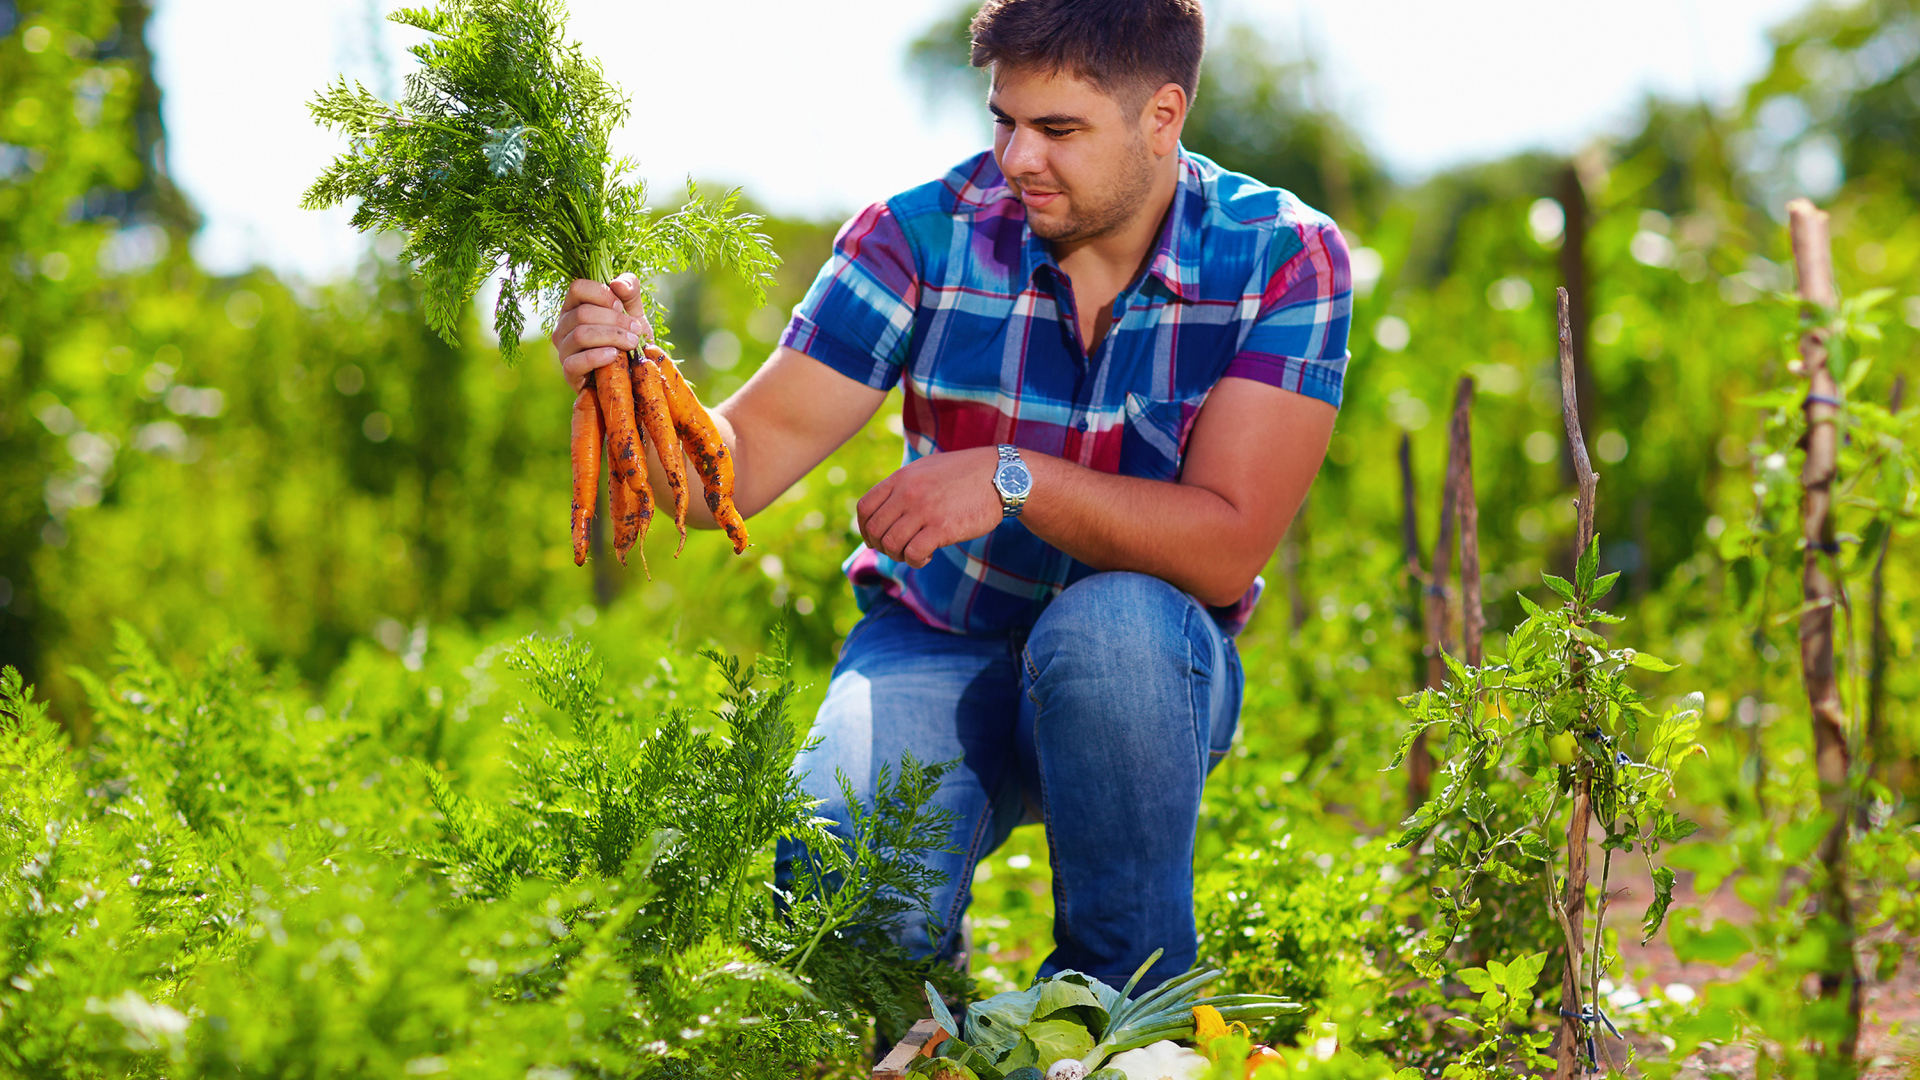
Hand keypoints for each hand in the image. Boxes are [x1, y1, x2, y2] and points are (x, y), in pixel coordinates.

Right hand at [553, 274, 653, 392]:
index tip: (621, 305)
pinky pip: (575, 362)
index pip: (577, 288)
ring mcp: (564, 350)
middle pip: (582, 314)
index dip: (602, 294)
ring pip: (580, 335)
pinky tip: (614, 356)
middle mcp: (564, 326)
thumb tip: (618, 284)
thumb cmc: (631, 339)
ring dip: (611, 337)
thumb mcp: (634, 311)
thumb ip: (630, 291)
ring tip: (632, 343)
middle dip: (615, 320)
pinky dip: (597, 357)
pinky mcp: (569, 373)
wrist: (635, 373)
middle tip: (636, 330)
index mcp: (575, 306)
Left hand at [856, 446, 1004, 567]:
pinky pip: (913, 553)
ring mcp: (924, 510)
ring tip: (915, 552)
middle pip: (875, 530)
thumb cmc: (965, 475)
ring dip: (899, 555)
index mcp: (901, 478)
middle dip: (882, 546)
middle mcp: (908, 493)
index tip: (876, 539)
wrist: (1002, 476)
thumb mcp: (927, 470)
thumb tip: (884, 507)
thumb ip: (904, 486)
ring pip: (891, 544)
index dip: (865, 529)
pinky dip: (916, 561)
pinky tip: (928, 556)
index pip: (864, 508)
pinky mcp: (942, 528)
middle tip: (899, 549)